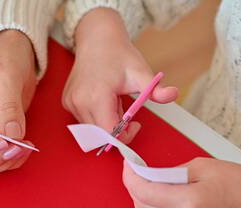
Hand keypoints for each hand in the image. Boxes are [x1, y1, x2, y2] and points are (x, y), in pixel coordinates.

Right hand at [63, 8, 178, 143]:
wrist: (97, 39)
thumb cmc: (118, 55)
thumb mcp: (141, 72)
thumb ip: (156, 89)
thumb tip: (173, 94)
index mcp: (96, 97)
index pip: (109, 134)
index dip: (124, 136)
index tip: (135, 124)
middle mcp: (79, 102)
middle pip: (100, 134)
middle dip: (117, 129)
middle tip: (125, 108)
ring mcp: (71, 103)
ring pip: (92, 130)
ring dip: (107, 122)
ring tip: (114, 100)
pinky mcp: (67, 103)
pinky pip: (84, 121)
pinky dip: (97, 116)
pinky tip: (103, 98)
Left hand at [122, 158, 240, 207]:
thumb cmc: (238, 183)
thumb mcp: (201, 166)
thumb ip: (169, 173)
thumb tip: (146, 175)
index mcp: (188, 203)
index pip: (143, 191)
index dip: (130, 176)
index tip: (129, 164)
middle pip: (141, 205)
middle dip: (134, 186)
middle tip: (137, 170)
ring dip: (141, 201)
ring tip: (147, 184)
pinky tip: (158, 201)